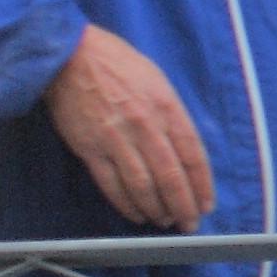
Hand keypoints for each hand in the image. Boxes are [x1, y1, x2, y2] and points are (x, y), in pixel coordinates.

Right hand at [46, 22, 214, 230]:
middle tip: (188, 223)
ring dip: (156, 209)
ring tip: (164, 220)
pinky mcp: (90, 148)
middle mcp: (145, 125)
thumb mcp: (157, 81)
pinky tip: (136, 213)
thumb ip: (172, 115)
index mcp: (167, 108)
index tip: (206, 204)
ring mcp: (116, 138)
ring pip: (143, 186)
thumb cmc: (116, 64)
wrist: (70, 54)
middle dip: (183, 206)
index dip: (202, 185)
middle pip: (171, 177)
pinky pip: (112, 185)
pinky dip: (127, 204)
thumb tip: (186, 149)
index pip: (193, 155)